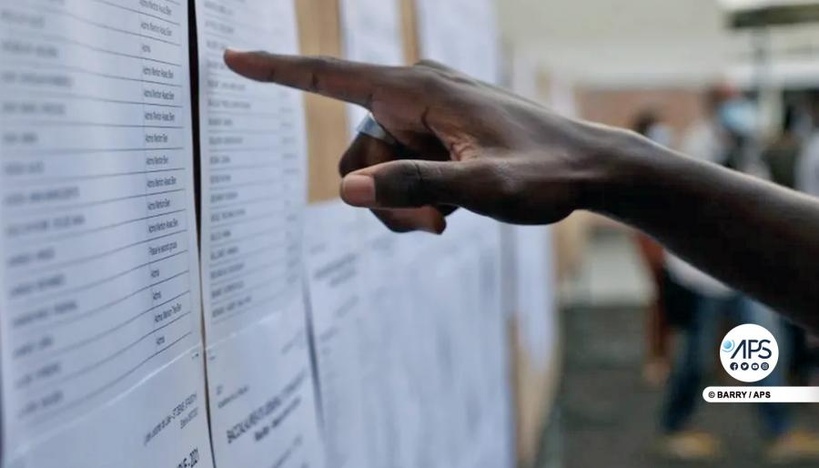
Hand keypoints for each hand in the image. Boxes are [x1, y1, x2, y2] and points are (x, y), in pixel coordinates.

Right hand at [224, 51, 629, 232]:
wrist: (586, 169)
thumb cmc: (543, 173)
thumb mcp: (482, 189)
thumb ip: (415, 186)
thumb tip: (348, 191)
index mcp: (418, 90)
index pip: (332, 76)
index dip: (278, 71)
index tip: (232, 58)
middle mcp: (416, 95)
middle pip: (357, 153)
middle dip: (381, 197)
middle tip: (432, 225)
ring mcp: (426, 117)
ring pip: (376, 170)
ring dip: (401, 204)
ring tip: (448, 220)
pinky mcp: (436, 136)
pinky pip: (399, 171)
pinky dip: (414, 198)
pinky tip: (453, 207)